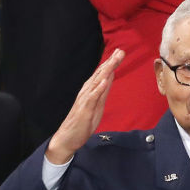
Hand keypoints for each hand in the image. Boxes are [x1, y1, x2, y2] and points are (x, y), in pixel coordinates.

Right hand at [46, 49, 124, 164]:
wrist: (68, 138)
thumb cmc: (82, 122)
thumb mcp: (97, 105)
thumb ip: (103, 91)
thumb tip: (109, 78)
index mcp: (91, 91)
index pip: (102, 74)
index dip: (111, 63)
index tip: (120, 52)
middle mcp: (87, 92)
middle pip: (100, 75)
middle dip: (110, 62)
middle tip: (120, 51)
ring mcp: (85, 100)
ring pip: (97, 82)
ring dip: (106, 71)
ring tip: (114, 61)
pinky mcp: (84, 110)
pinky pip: (92, 98)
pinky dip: (98, 89)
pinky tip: (105, 81)